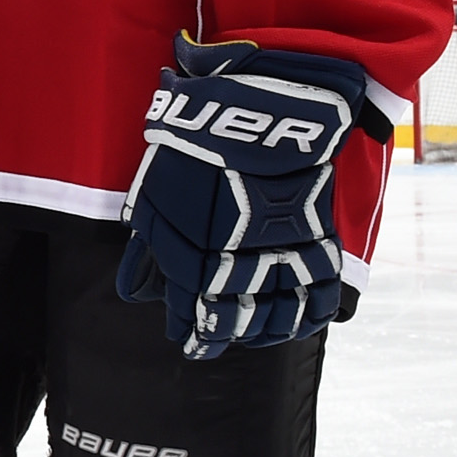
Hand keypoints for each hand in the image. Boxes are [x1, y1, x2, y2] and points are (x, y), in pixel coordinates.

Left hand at [117, 37, 374, 361]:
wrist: (258, 110)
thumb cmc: (194, 146)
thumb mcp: (153, 194)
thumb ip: (147, 244)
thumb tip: (135, 287)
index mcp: (193, 260)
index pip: (191, 316)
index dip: (190, 334)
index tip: (187, 343)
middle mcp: (238, 266)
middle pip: (234, 323)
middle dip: (222, 339)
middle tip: (215, 345)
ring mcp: (281, 255)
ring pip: (278, 316)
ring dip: (265, 333)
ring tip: (254, 338)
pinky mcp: (316, 238)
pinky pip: (321, 289)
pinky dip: (314, 313)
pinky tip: (305, 323)